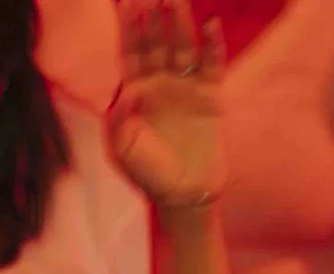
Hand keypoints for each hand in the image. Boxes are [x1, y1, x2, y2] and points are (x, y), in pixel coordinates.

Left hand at [108, 0, 226, 209]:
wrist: (184, 195)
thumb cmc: (148, 175)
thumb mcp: (124, 149)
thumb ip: (121, 119)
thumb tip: (127, 89)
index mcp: (134, 93)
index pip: (129, 52)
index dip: (127, 28)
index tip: (125, 2)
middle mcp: (159, 84)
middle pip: (155, 42)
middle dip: (152, 17)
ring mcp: (185, 88)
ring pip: (182, 47)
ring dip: (179, 23)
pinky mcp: (210, 97)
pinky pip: (212, 64)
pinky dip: (212, 44)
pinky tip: (210, 24)